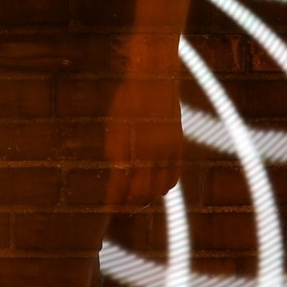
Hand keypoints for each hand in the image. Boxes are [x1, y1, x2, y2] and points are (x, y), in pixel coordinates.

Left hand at [104, 72, 183, 206]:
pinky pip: (174, 177)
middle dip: (129, 204)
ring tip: (137, 200)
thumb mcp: (114, 123)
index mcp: (126, 146)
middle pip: (139, 193)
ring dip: (147, 198)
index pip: (118, 185)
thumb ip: (115, 150)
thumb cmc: (128, 97)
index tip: (108, 210)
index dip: (113, 202)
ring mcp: (165, 150)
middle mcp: (147, 151)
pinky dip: (165, 187)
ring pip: (158, 189)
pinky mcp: (178, 146)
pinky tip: (157, 188)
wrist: (155, 76)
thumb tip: (117, 173)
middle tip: (121, 209)